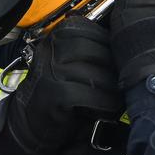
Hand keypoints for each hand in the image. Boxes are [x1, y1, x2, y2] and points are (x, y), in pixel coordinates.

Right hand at [0, 17, 120, 154]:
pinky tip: (110, 109)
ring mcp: (48, 70)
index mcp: (56, 37)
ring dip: (112, 86)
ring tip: (120, 96)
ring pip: (92, 71)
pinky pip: (86, 93)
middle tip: (125, 82)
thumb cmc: (56, 94)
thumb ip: (91, 54)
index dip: (110, 45)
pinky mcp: (52, 93)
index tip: (121, 60)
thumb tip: (127, 49)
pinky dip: (103, 102)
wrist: (28, 124)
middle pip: (95, 49)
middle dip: (114, 67)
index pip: (92, 30)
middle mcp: (50, 49)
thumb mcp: (70, 66)